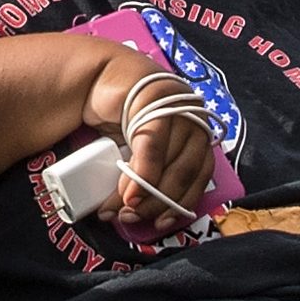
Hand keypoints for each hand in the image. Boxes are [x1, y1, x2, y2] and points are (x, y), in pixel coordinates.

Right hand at [88, 46, 215, 232]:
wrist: (100, 77)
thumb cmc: (120, 117)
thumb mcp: (136, 151)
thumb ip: (146, 174)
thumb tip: (136, 211)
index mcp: (197, 137)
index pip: (199, 176)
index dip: (182, 203)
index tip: (161, 224)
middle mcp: (194, 122)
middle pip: (184, 173)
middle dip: (158, 203)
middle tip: (130, 218)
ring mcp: (178, 110)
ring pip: (170, 163)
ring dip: (145, 193)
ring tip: (122, 208)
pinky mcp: (157, 103)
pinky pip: (153, 146)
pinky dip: (142, 173)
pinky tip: (129, 192)